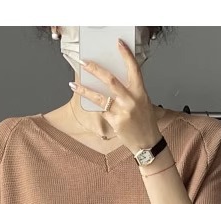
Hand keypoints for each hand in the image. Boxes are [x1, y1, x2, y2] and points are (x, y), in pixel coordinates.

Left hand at [70, 38, 161, 153]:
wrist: (147, 143)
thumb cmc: (145, 122)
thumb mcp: (143, 102)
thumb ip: (130, 91)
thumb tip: (111, 80)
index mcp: (140, 92)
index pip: (133, 68)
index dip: (126, 55)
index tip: (118, 43)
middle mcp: (131, 100)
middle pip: (110, 80)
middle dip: (95, 69)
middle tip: (84, 62)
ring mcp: (122, 112)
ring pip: (100, 97)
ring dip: (85, 90)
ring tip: (74, 85)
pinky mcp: (115, 122)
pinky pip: (101, 110)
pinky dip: (94, 105)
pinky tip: (86, 100)